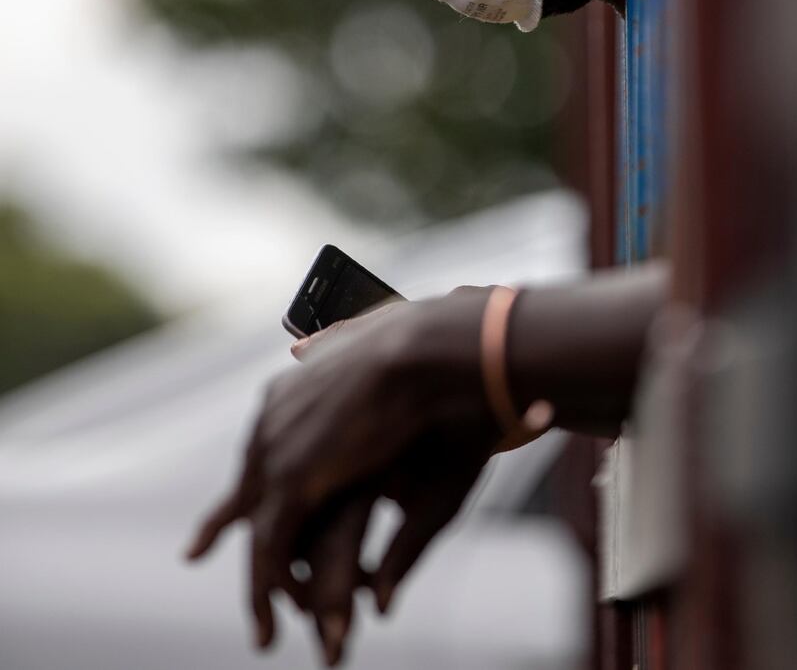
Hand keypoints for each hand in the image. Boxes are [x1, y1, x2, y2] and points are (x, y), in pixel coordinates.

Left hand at [185, 291, 498, 657]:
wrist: (424, 350)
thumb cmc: (417, 348)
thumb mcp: (363, 350)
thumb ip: (329, 348)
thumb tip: (299, 345)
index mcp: (291, 387)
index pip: (262, 443)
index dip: (247, 471)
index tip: (224, 496)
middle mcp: (273, 418)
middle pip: (247, 484)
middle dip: (225, 519)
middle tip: (200, 548)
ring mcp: (276, 449)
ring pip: (255, 525)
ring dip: (259, 578)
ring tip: (263, 624)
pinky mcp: (291, 481)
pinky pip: (271, 547)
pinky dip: (268, 590)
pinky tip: (272, 622)